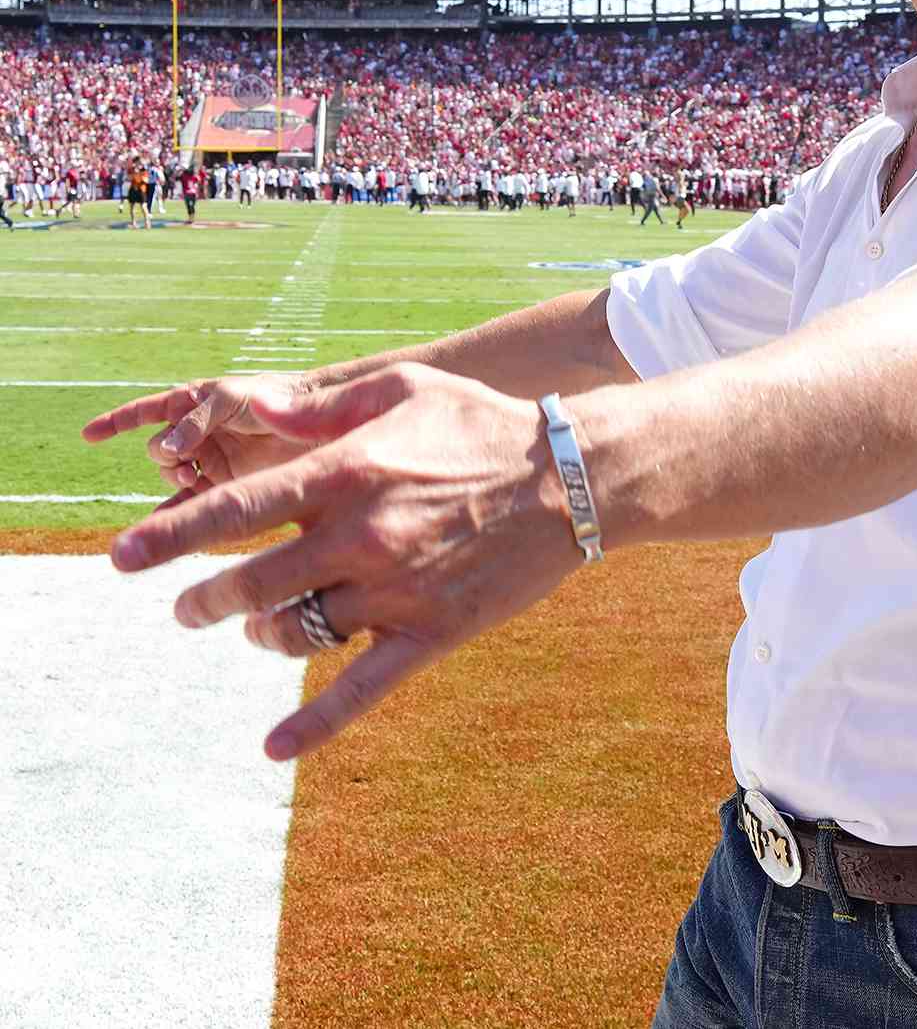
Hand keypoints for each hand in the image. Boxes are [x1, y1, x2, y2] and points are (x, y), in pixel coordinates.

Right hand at [82, 372, 317, 495]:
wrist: (318, 423)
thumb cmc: (275, 398)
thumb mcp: (232, 398)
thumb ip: (197, 419)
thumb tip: (166, 446)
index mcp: (194, 405)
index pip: (148, 411)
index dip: (118, 421)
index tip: (89, 435)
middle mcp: (197, 433)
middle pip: (158, 450)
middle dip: (164, 453)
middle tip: (185, 456)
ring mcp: (210, 460)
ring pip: (172, 476)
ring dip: (173, 479)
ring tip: (189, 477)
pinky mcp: (226, 484)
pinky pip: (191, 501)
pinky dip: (175, 515)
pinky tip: (158, 530)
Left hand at [106, 363, 579, 761]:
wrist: (571, 478)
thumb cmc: (482, 423)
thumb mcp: (401, 389)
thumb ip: (321, 407)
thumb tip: (253, 409)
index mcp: (346, 471)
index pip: (234, 509)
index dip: (169, 536)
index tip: (122, 557)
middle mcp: (360, 534)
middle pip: (250, 583)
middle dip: (202, 601)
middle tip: (188, 607)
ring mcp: (396, 588)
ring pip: (296, 633)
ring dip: (257, 639)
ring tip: (251, 632)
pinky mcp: (432, 630)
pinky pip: (361, 690)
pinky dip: (313, 725)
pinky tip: (273, 749)